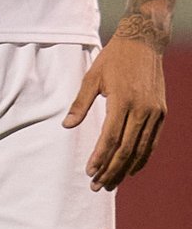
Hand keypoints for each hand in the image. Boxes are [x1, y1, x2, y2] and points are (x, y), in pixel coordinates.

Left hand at [64, 29, 166, 189]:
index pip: (110, 138)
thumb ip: (80, 103)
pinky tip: (131, 169)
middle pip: (126, 149)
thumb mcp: (92, 77)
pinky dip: (142, 158)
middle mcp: (142, 109)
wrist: (144, 42)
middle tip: (98, 185)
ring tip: (111, 183)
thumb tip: (67, 125)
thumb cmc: (114, 59)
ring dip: (125, 169)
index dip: (100, 158)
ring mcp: (155, 112)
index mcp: (122, 101)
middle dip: (111, 170)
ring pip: (141, 149)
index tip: (90, 172)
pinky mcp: (162, 113)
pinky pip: (152, 142)